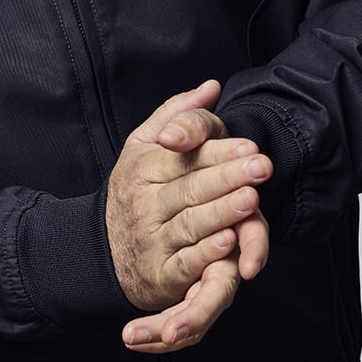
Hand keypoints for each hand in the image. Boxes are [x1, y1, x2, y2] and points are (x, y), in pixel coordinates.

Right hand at [105, 80, 271, 353]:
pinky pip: (186, 263)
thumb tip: (212, 87)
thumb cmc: (134, 191)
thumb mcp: (142, 146)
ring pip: (191, 224)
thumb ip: (177, 114)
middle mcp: (145, 205)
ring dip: (222, 212)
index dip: (218, 153)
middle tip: (261, 167)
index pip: (183, 158)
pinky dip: (206, 254)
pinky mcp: (162, 274)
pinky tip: (228, 241)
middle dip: (228, 177)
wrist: (100, 252)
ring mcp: (152, 241)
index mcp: (142, 169)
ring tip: (250, 199)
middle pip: (191, 189)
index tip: (250, 147)